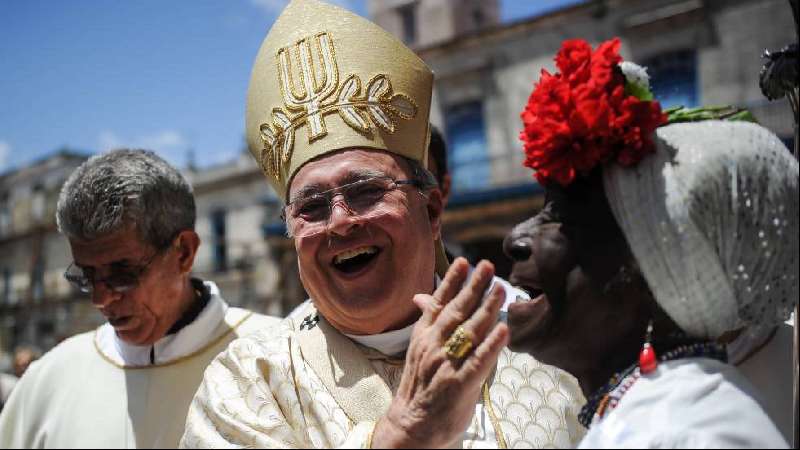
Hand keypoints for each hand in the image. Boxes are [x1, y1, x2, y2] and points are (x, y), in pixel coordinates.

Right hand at [372, 258, 508, 447]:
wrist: (410, 424)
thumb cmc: (420, 385)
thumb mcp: (419, 349)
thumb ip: (428, 322)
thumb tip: (423, 296)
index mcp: (424, 335)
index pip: (439, 302)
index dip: (452, 281)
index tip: (464, 261)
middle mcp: (433, 346)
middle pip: (456, 311)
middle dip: (474, 287)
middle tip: (488, 266)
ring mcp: (446, 364)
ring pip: (469, 331)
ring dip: (487, 308)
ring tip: (500, 290)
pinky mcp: (459, 384)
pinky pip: (478, 361)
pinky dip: (492, 345)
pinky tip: (504, 330)